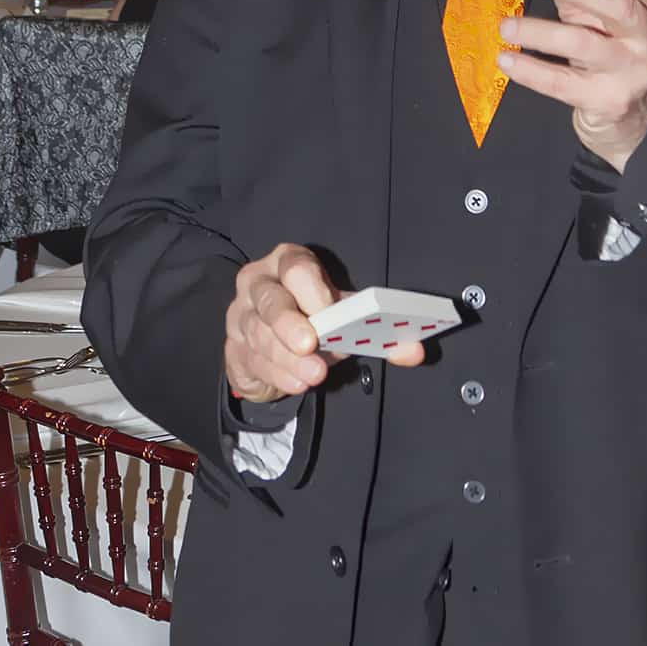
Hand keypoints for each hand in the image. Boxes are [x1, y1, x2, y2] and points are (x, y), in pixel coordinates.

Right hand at [224, 243, 424, 403]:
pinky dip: (277, 375)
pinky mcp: (232, 346)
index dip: (312, 289)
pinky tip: (296, 383)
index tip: (328, 312)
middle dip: (290, 325)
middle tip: (312, 347)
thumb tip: (414, 350)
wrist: (272, 343)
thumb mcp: (344, 316)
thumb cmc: (312, 316)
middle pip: (270, 300)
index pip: (296, 267)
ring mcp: (241, 314)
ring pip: (260, 335)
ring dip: (287, 359)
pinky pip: (252, 361)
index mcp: (288, 263)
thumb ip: (378, 330)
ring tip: (313, 376)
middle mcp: (259, 283)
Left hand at [497, 0, 646, 173]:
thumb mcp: (589, 8)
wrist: (630, 120)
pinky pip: (566, 85)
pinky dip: (533, 72)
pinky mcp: (610, 102)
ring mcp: (634, 74)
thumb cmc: (609, 49)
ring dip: (542, 33)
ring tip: (506, 26)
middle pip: (622, 10)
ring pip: (587, 47)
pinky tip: (507, 61)